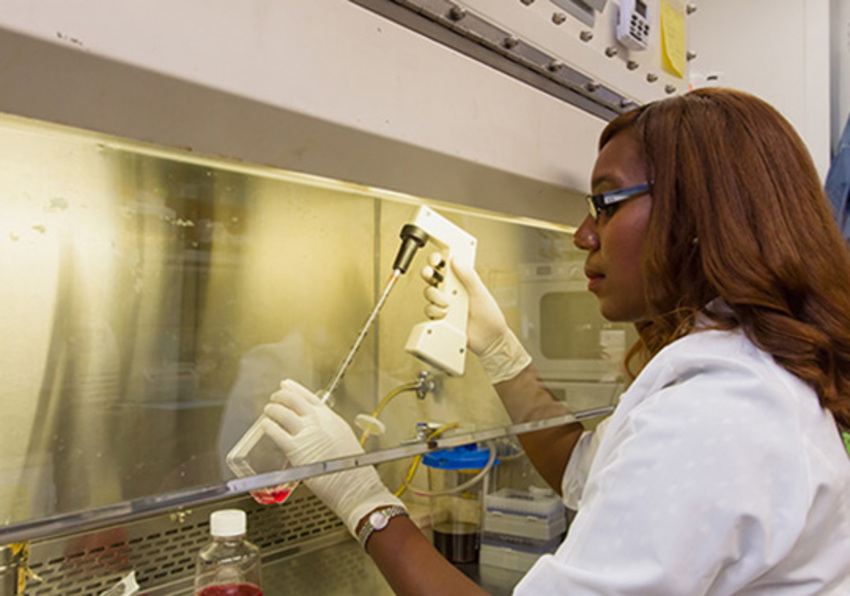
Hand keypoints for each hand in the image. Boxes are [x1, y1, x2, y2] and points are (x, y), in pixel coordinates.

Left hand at [261, 379, 404, 536]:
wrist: (355, 486)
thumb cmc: (353, 470)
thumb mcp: (344, 439)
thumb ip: (328, 430)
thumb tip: (315, 429)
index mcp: (332, 418)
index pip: (309, 397)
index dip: (295, 389)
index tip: (287, 385)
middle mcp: (319, 422)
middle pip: (294, 400)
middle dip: (281, 396)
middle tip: (275, 397)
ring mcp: (307, 434)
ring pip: (283, 412)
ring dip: (272, 409)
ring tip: (268, 410)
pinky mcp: (296, 449)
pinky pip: (276, 432)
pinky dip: (268, 426)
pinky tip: (265, 425)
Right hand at [421, 253, 530, 382]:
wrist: (489, 341)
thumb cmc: (489, 316)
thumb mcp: (480, 292)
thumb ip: (468, 276)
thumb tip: (456, 259)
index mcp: (462, 280)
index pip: (447, 264)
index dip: (438, 259)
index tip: (436, 258)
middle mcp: (452, 290)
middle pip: (432, 276)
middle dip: (428, 273)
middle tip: (431, 274)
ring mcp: (445, 304)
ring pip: (429, 293)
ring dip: (435, 296)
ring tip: (448, 304)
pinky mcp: (440, 317)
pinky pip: (429, 310)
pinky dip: (435, 311)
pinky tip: (446, 314)